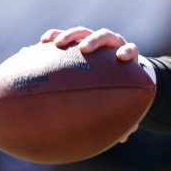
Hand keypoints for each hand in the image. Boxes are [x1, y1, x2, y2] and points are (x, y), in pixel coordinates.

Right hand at [39, 26, 141, 142]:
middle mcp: (110, 44)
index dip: (127, 51)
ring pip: (82, 32)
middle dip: (94, 41)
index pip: (131, 49)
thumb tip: (124, 138)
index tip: (121, 57)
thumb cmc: (119, 85)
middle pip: (105, 36)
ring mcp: (92, 40)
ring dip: (70, 36)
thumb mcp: (123, 97)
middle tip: (84, 49)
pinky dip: (53, 36)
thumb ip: (124, 112)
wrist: (113, 66)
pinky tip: (40, 44)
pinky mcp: (76, 39)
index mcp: (126, 56)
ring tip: (55, 44)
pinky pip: (63, 35)